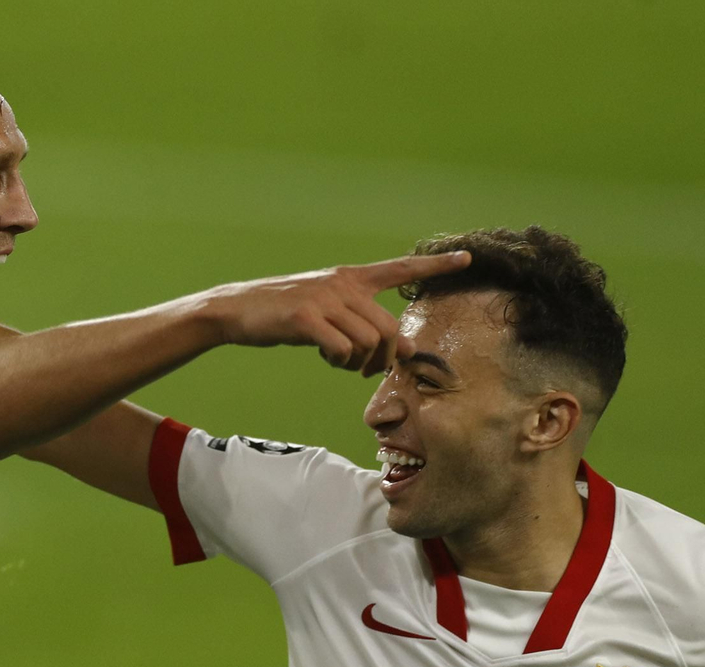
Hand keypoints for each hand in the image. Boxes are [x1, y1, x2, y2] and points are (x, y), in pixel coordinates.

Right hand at [196, 251, 470, 375]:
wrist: (238, 310)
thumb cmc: (285, 314)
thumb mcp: (328, 311)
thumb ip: (362, 323)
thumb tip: (403, 348)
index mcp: (351, 278)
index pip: (400, 268)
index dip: (435, 265)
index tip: (467, 258)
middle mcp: (342, 284)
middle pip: (388, 329)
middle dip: (384, 357)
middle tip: (365, 369)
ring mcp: (324, 299)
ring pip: (367, 342)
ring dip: (357, 362)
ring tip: (338, 360)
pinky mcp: (305, 318)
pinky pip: (341, 349)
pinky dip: (337, 361)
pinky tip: (323, 355)